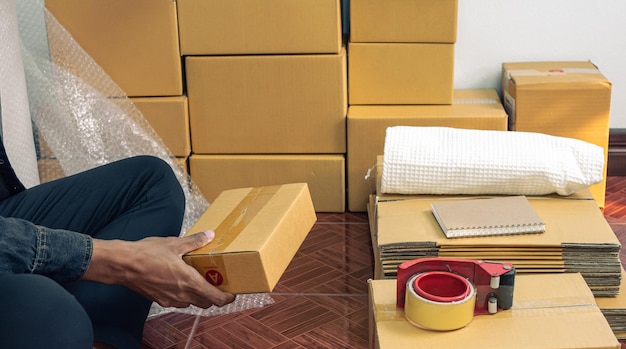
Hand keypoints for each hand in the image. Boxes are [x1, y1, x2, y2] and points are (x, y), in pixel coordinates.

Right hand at [83, 230, 234, 308]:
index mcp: (190, 282)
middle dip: (214, 296)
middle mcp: (182, 295)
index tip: (232, 292)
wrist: (122, 265)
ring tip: (200, 281)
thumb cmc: (147, 254)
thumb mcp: (175, 243)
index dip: (227, 298)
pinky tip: (180, 281)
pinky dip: (184, 295)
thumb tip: (209, 235)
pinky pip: (177, 301)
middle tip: (218, 284)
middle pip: (205, 302)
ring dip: (198, 296)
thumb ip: (195, 241)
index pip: (216, 298)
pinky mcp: (159, 299)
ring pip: (191, 303)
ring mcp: (170, 299)